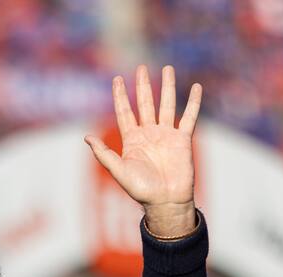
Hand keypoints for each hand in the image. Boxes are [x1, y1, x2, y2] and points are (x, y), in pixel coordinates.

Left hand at [85, 65, 201, 237]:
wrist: (165, 202)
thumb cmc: (141, 190)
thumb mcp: (118, 170)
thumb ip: (104, 153)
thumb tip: (86, 137)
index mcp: (132, 140)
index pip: (125, 112)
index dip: (121, 96)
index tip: (117, 79)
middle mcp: (149, 134)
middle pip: (145, 103)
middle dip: (143, 86)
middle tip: (141, 67)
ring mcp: (166, 135)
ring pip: (167, 105)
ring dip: (167, 87)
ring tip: (168, 68)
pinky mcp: (183, 139)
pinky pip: (189, 117)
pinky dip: (193, 102)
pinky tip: (196, 87)